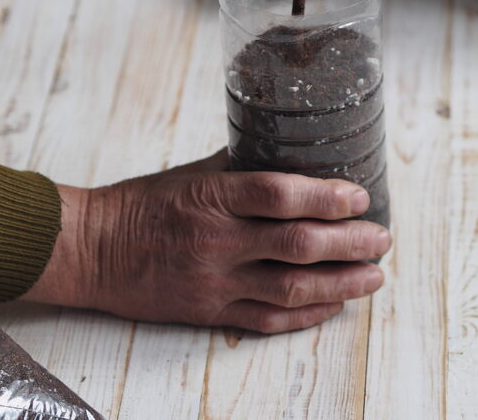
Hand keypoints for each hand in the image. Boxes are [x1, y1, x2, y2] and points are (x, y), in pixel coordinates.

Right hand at [24, 150, 390, 332]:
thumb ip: (240, 168)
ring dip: (341, 283)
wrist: (95, 249)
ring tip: (374, 276)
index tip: (358, 195)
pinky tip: (334, 304)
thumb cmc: (143, 203)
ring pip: (291, 288)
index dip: (325, 196)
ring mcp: (214, 282)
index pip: (280, 195)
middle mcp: (217, 241)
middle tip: (381, 236)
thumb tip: (292, 157)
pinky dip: (307, 314)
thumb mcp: (192, 172)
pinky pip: (268, 320)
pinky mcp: (209, 312)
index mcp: (212, 196)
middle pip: (297, 245)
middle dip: (349, 242)